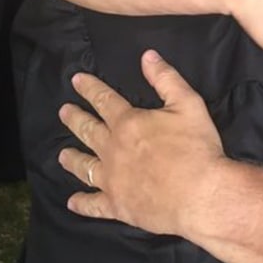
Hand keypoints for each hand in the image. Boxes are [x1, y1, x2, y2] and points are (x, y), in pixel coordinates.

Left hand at [58, 52, 224, 233]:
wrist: (200, 196)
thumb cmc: (196, 148)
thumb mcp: (188, 103)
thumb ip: (165, 78)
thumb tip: (147, 56)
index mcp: (128, 123)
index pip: (105, 100)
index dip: (90, 88)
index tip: (76, 80)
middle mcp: (113, 150)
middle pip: (88, 131)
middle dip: (75, 119)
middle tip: (63, 112)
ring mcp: (112, 180)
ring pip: (85, 167)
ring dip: (72, 159)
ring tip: (62, 154)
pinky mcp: (117, 206)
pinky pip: (93, 205)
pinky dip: (82, 203)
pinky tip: (72, 201)